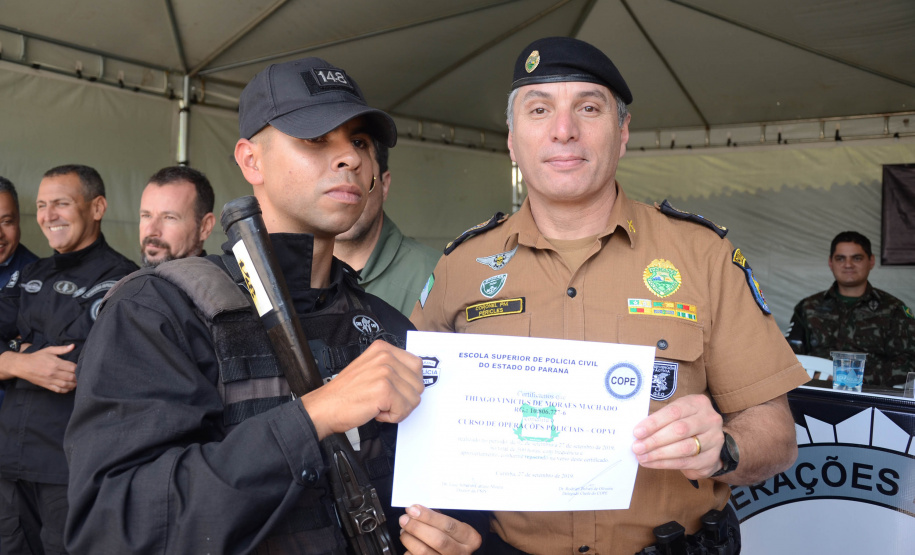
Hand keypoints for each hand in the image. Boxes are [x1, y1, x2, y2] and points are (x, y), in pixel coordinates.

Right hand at [0, 344, 76, 392]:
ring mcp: (50, 380)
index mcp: (56, 363)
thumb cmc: (37, 357)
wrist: (22, 366)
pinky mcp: (46, 385)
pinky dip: (65, 390)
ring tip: (77, 382)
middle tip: (81, 376)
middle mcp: (54, 373)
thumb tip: (73, 346)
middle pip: (71, 377)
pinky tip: (69, 388)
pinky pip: (58, 390)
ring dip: (74, 385)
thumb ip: (62, 349)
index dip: (79, 368)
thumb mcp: (49, 350)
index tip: (81, 368)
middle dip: (78, 377)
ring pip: (66, 385)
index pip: (72, 367)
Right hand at [301, 341, 423, 438]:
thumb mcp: (370, 368)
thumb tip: (415, 378)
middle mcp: (385, 357)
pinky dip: (392, 417)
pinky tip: (376, 411)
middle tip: (385, 400)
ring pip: (414, 398)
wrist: (325, 407)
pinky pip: (404, 410)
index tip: (395, 390)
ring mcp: (385, 372)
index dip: (408, 383)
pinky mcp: (384, 391)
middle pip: (419, 383)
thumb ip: (392, 367)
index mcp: (383, 349)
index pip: (417, 365)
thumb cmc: (346, 393)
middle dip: (405, 398)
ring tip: (379, 404)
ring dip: (398, 408)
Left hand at [399, 505, 481, 554]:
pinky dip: (408, 550)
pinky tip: (408, 542)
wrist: (454, 553)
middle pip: (437, 540)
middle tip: (404, 519)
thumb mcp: (454, 525)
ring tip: (404, 530)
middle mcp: (462, 553)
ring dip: (409, 539)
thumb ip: (439, 518)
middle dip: (417, 527)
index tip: (414, 509)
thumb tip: (416, 510)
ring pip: (424, 552)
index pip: (449, 526)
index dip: (429, 517)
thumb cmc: (453, 536)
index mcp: (470, 538)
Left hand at [631, 394, 722, 479]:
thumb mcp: (676, 415)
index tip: (637, 432)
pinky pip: (685, 462)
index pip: (674, 412)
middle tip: (637, 447)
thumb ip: (660, 420)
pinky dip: (665, 463)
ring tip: (642, 457)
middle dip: (655, 440)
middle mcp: (709, 419)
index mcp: (698, 403)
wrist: (708, 444)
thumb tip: (638, 432)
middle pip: (679, 430)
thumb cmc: (685, 425)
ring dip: (659, 454)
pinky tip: (652, 463)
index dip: (654, 423)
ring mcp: (713, 439)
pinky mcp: (711, 458)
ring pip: (683, 448)